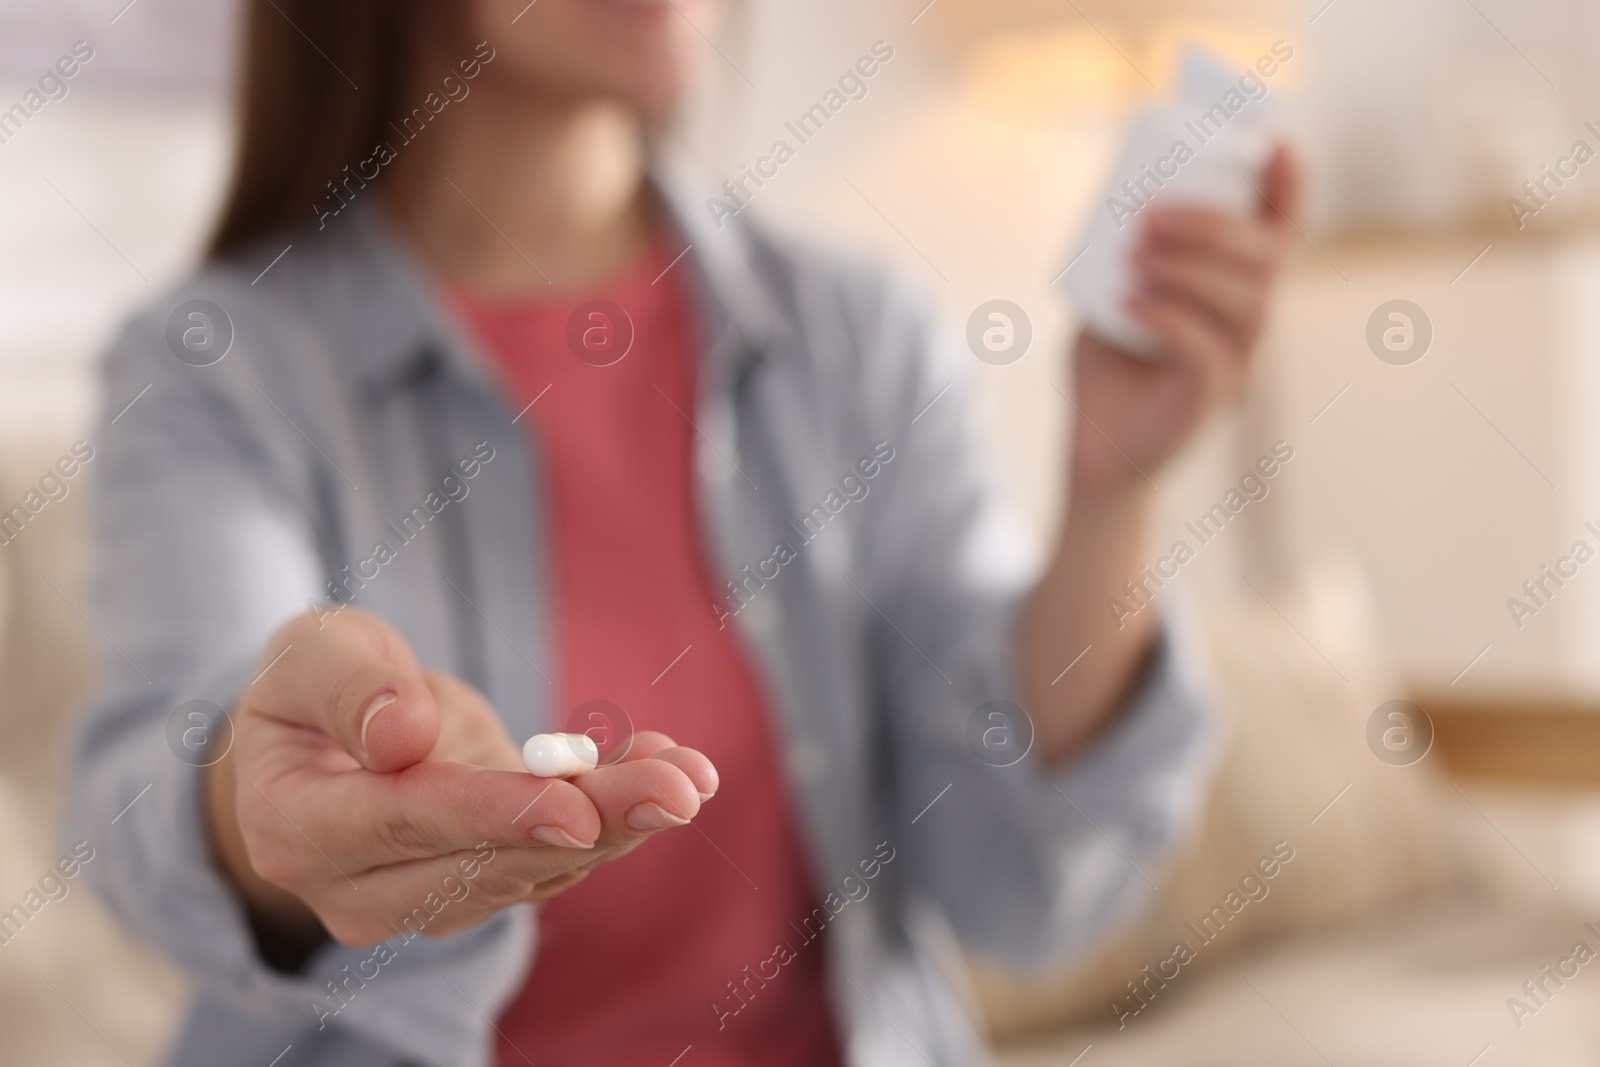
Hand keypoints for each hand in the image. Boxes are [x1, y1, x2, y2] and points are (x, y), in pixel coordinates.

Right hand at [205, 608, 716, 946]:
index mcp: (295, 827)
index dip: (489, 815)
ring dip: (621, 821)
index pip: (402, 824)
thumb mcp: (308, 652)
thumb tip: (402, 735)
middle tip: (676, 790)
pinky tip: (669, 766)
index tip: (571, 807)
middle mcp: (358, 888)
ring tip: (690, 775)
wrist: (322, 744)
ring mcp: (423, 900)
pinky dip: (616, 812)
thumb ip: (345, 684)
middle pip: (486, 862)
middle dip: (591, 823)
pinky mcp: (481, 886)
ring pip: (535, 868)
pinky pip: (557, 856)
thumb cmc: (314, 686)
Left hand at [1069, 145, 1300, 497]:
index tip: (1273, 144)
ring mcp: (1236, 368)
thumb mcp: (1110, 300)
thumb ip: (1123, 260)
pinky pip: (1207, 353)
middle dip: (1213, 226)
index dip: (1287, 190)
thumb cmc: (1106, 377)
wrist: (1092, 455)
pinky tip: (1129, 303)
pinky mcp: (1208, 402)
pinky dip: (1168, 318)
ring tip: (1135, 256)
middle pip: (1266, 262)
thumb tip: (1120, 203)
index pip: (1279, 237)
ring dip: (1191, 268)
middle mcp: (1248, 330)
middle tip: (1151, 216)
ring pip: (1246, 304)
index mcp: (1233, 298)